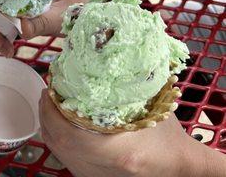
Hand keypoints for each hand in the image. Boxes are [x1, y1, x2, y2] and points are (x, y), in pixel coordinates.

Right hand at [0, 0, 86, 57]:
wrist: (88, 3)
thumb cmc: (75, 6)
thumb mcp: (58, 17)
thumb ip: (40, 23)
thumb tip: (21, 28)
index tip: (0, 39)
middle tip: (5, 51)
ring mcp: (15, 0)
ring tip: (7, 51)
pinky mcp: (20, 10)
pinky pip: (4, 21)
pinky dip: (3, 34)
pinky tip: (9, 47)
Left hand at [38, 88, 225, 176]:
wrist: (179, 165)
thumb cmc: (168, 136)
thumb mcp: (152, 107)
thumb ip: (128, 89)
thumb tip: (104, 61)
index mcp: (118, 151)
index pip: (69, 134)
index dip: (53, 112)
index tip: (50, 91)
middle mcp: (102, 168)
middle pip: (58, 141)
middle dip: (46, 114)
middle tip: (47, 92)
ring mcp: (95, 176)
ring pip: (58, 151)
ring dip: (48, 125)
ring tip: (50, 103)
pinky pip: (64, 157)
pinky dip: (57, 138)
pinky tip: (59, 122)